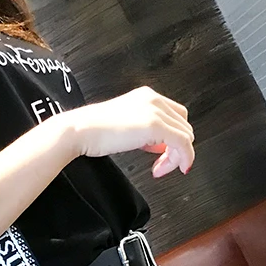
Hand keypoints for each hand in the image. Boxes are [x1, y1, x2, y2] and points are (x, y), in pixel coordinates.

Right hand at [68, 86, 194, 176]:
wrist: (79, 130)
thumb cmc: (92, 130)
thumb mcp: (124, 125)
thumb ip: (143, 131)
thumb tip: (157, 145)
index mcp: (146, 97)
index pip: (175, 116)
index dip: (172, 137)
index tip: (161, 153)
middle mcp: (154, 100)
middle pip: (183, 125)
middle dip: (176, 149)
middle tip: (161, 165)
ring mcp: (156, 112)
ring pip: (186, 135)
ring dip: (176, 156)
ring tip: (159, 169)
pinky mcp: (156, 126)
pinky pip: (183, 143)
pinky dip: (183, 158)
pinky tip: (169, 169)